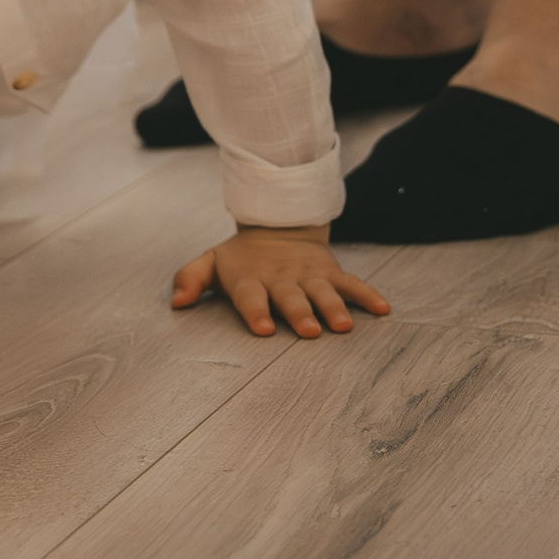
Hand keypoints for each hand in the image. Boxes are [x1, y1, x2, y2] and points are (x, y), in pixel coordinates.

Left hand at [170, 224, 389, 337]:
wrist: (277, 226)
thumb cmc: (241, 258)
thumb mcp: (211, 262)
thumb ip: (189, 278)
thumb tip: (176, 302)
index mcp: (251, 279)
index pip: (252, 297)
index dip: (256, 312)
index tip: (264, 329)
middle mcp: (281, 278)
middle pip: (290, 297)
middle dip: (300, 313)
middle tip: (309, 332)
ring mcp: (308, 275)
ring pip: (323, 292)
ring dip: (333, 308)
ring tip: (344, 326)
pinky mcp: (330, 271)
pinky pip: (351, 283)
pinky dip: (367, 295)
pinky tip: (383, 309)